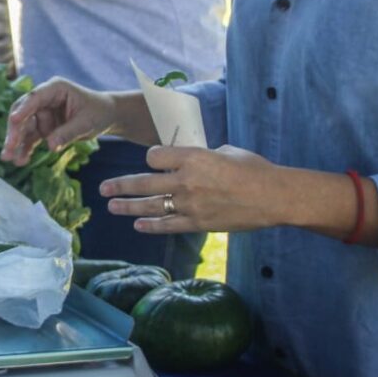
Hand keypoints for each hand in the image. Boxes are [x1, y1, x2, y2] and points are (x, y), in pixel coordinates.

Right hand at [1, 77, 121, 165]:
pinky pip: (31, 138)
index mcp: (55, 89)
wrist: (105, 115)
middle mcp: (44, 99)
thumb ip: (68, 133)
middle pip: (23, 113)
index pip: (35, 98)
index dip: (23, 109)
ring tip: (10, 159)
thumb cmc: (98, 112)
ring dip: (17, 143)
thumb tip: (50, 146)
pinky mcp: (43, 126)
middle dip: (15, 131)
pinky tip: (21, 160)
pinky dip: (26, 148)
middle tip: (8, 147)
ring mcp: (42, 113)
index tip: (13, 120)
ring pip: (24, 128)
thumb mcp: (86, 122)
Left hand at [99, 144, 284, 233]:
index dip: (152, 158)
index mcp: (193, 157)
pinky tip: (138, 224)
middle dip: (121, 185)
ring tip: (111, 206)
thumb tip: (190, 160)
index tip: (154, 160)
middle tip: (103, 188)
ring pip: (151, 205)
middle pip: (144, 182)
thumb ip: (202, 156)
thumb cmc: (254, 169)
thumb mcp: (225, 151)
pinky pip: (168, 225)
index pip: (154, 156)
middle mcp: (186, 180)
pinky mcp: (198, 223)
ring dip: (128, 207)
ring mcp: (190, 204)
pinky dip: (151, 225)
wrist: (274, 197)